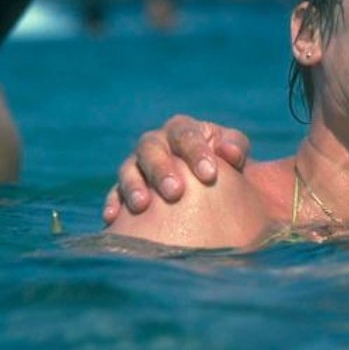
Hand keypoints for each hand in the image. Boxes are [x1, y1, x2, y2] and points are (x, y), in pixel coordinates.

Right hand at [101, 115, 250, 223]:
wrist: (208, 187)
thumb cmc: (224, 166)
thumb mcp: (234, 154)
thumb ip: (235, 148)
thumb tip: (229, 153)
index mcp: (183, 130)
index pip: (186, 134)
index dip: (196, 152)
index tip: (209, 175)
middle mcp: (156, 143)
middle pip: (151, 148)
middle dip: (162, 169)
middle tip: (175, 192)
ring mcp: (137, 165)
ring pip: (129, 169)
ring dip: (134, 186)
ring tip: (142, 205)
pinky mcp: (124, 188)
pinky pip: (114, 193)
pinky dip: (113, 203)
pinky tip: (113, 218)